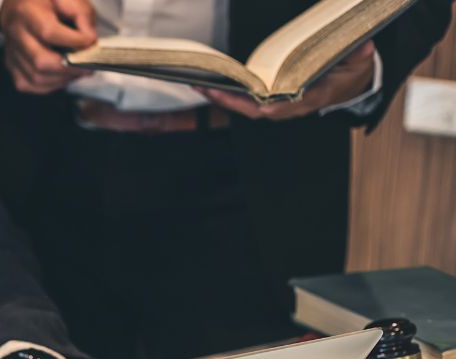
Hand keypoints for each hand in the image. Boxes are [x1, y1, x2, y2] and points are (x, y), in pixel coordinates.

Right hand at [0, 0, 96, 93]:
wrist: (21, 3)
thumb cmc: (47, 1)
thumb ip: (82, 16)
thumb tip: (89, 42)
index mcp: (27, 11)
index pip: (48, 32)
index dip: (73, 41)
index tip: (90, 42)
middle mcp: (15, 33)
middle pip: (41, 61)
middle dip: (69, 67)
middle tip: (88, 65)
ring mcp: (11, 52)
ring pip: (36, 77)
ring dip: (62, 78)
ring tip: (77, 70)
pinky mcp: (11, 65)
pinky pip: (29, 85)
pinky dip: (49, 85)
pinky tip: (61, 75)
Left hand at [202, 41, 375, 120]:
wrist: (352, 85)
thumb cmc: (352, 72)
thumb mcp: (360, 62)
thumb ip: (359, 55)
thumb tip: (361, 46)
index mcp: (311, 98)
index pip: (286, 107)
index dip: (269, 106)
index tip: (257, 103)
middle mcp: (290, 106)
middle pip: (255, 109)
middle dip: (231, 100)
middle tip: (207, 86)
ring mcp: (279, 105)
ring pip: (246, 106)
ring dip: (223, 97)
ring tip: (200, 83)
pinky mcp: (271, 99)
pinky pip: (246, 99)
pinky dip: (228, 93)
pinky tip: (210, 83)